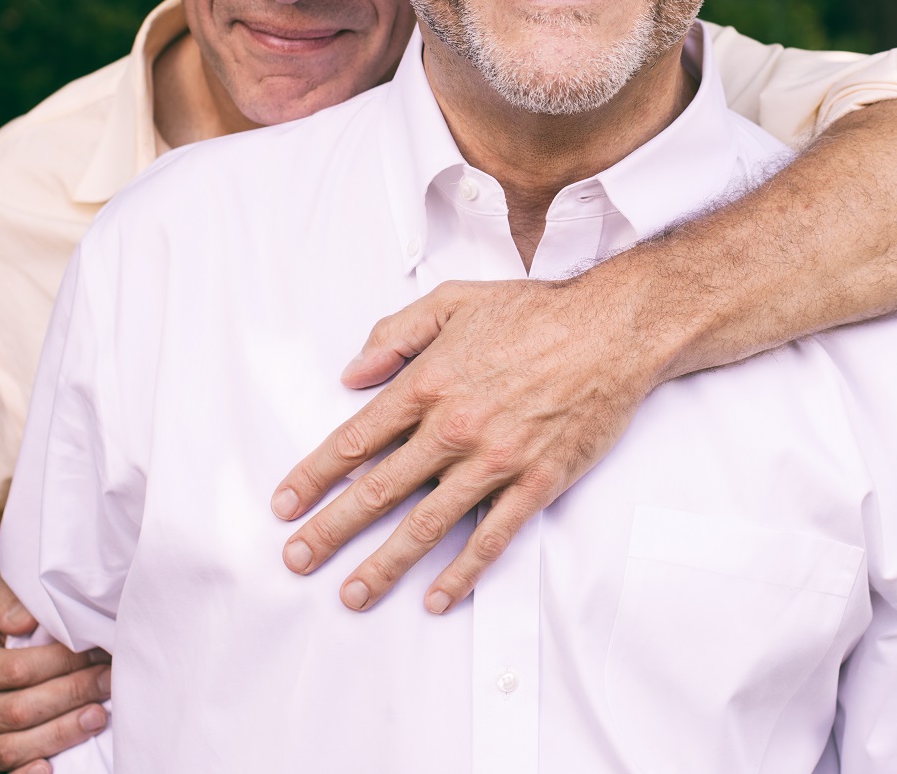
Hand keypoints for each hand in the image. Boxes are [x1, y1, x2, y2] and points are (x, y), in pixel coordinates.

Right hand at [0, 579, 111, 772]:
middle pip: (20, 711)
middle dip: (72, 694)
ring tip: (99, 715)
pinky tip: (55, 767)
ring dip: (63, 732)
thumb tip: (24, 619)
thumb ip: (2, 603)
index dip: (62, 661)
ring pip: (15, 748)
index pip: (18, 669)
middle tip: (108, 679)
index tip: (96, 650)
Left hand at [270, 274, 667, 612]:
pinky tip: (436, 597)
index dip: (314, 476)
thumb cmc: (535, 312)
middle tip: (297, 560)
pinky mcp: (536, 482)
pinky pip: (492, 538)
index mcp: (428, 383)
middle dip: (330, 531)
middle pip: (379, 491)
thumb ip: (395, 334)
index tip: (284, 505)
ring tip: (352, 594)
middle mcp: (454, 428)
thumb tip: (351, 373)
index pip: (355, 440)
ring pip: (427, 525)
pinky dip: (462, 573)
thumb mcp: (453, 299)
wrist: (612, 329)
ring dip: (384, 564)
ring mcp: (496, 461)